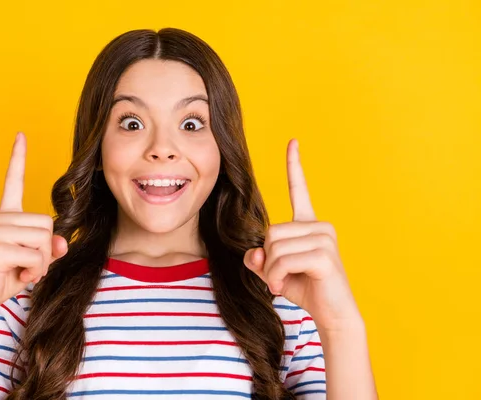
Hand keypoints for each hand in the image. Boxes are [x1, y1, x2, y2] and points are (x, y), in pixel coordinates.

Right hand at [0, 132, 68, 321]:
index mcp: (6, 216)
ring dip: (41, 262)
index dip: (18, 158)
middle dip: (46, 250)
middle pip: (47, 223)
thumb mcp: (33, 261)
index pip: (13, 181)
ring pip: (43, 239)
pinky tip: (19, 276)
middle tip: (30, 265)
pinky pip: (35, 255)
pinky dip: (35, 271)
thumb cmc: (4, 278)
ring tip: (24, 270)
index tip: (21, 135)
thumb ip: (49, 249)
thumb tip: (63, 243)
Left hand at [243, 139, 360, 331]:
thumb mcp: (275, 272)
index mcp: (309, 225)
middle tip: (277, 277)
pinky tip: (283, 288)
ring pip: (275, 247)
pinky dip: (276, 277)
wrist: (333, 316)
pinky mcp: (325, 255)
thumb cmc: (306, 289)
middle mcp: (319, 226)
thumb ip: (260, 259)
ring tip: (282, 283)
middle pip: (271, 231)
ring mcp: (324, 238)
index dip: (294, 166)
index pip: (298, 190)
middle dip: (267, 259)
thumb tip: (253, 252)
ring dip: (270, 271)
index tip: (292, 142)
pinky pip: (284, 260)